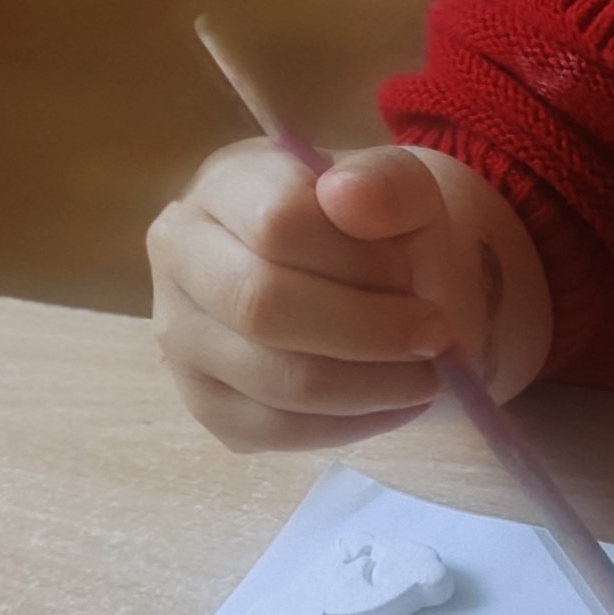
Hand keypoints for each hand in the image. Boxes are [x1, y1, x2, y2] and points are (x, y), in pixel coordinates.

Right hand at [147, 140, 470, 451]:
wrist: (381, 281)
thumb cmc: (383, 229)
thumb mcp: (406, 188)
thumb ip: (387, 182)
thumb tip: (346, 197)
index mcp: (223, 185)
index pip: (276, 222)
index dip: (358, 258)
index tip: (411, 274)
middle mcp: (180, 259)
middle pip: (261, 305)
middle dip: (367, 329)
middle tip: (433, 334)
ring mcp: (183, 339)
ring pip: (274, 378)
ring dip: (371, 383)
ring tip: (425, 371)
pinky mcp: (209, 406)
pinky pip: (278, 431)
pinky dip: (354, 422)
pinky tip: (395, 400)